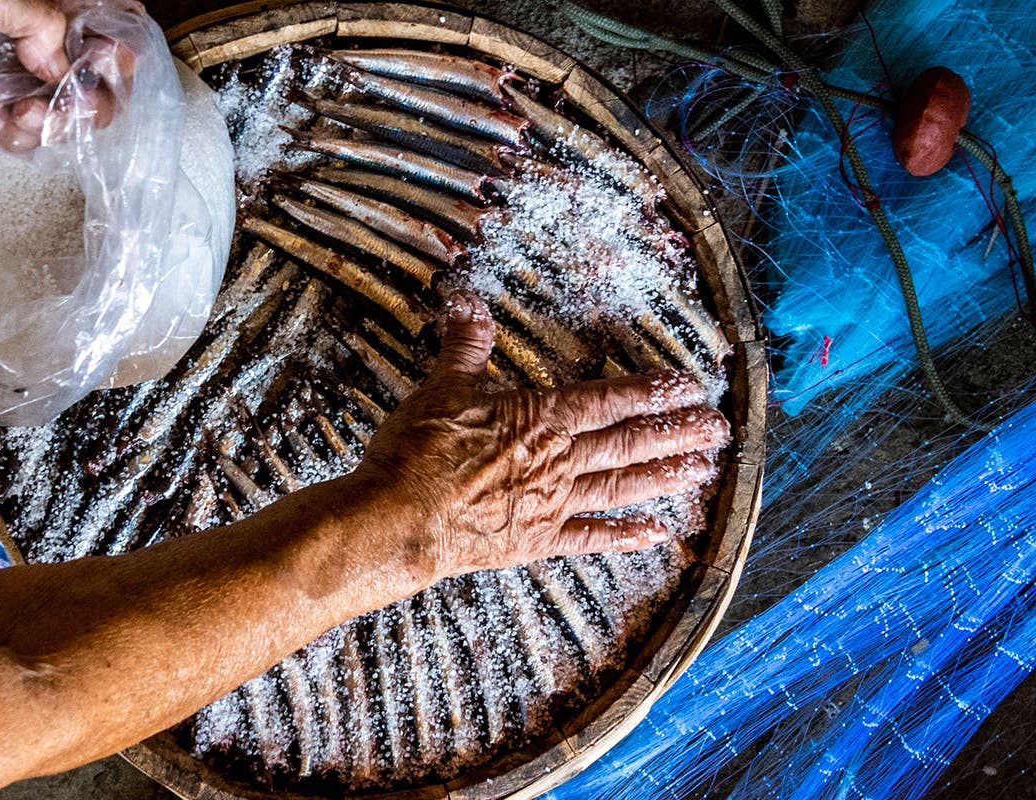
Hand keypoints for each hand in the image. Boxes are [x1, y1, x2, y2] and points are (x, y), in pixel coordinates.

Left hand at [0, 0, 125, 152]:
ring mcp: (26, 75)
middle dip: (89, 101)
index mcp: (56, 4)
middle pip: (103, 81)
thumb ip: (37, 19)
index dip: (119, 51)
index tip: (101, 65)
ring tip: (22, 114)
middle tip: (63, 106)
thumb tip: (61, 64)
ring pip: (71, 115)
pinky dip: (18, 135)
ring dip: (54, 123)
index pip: (117, 27)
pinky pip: (29, 134)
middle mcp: (48, 40)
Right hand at [356, 291, 729, 579]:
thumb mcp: (442, 385)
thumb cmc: (420, 451)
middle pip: (629, 442)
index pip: (610, 399)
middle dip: (678, 433)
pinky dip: (624, 537)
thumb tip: (466, 299)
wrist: (401, 519)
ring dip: (664, 477)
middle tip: (721, 429)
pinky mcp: (536, 540)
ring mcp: (552, 504)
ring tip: (704, 470)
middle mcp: (558, 460)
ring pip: (621, 486)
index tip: (690, 386)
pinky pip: (590, 538)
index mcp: (541, 418)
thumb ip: (465, 344)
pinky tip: (657, 534)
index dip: (652, 391)